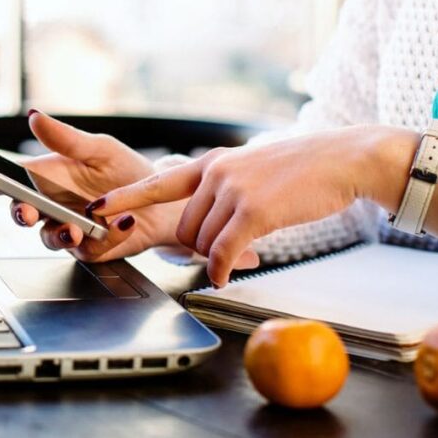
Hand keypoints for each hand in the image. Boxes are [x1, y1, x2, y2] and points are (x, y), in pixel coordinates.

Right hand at [0, 111, 186, 261]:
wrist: (161, 198)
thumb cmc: (125, 170)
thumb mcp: (98, 148)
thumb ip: (65, 138)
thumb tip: (34, 116)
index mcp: (45, 178)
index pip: (8, 182)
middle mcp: (51, 206)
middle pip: (21, 213)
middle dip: (20, 213)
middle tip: (27, 211)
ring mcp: (68, 229)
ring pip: (49, 238)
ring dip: (58, 234)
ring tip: (75, 228)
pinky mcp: (91, 249)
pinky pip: (90, 249)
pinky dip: (107, 237)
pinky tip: (123, 222)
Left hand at [90, 127, 387, 286]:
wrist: (341, 160)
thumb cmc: (300, 171)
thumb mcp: (250, 169)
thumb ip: (221, 188)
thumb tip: (205, 220)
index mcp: (210, 162)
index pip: (155, 182)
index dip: (124, 199)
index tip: (96, 209)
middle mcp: (214, 172)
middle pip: (182, 227)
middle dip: (197, 246)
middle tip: (226, 247)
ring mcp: (232, 190)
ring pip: (201, 242)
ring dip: (215, 256)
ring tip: (243, 248)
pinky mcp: (252, 211)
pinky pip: (222, 252)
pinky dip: (220, 270)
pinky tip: (224, 278)